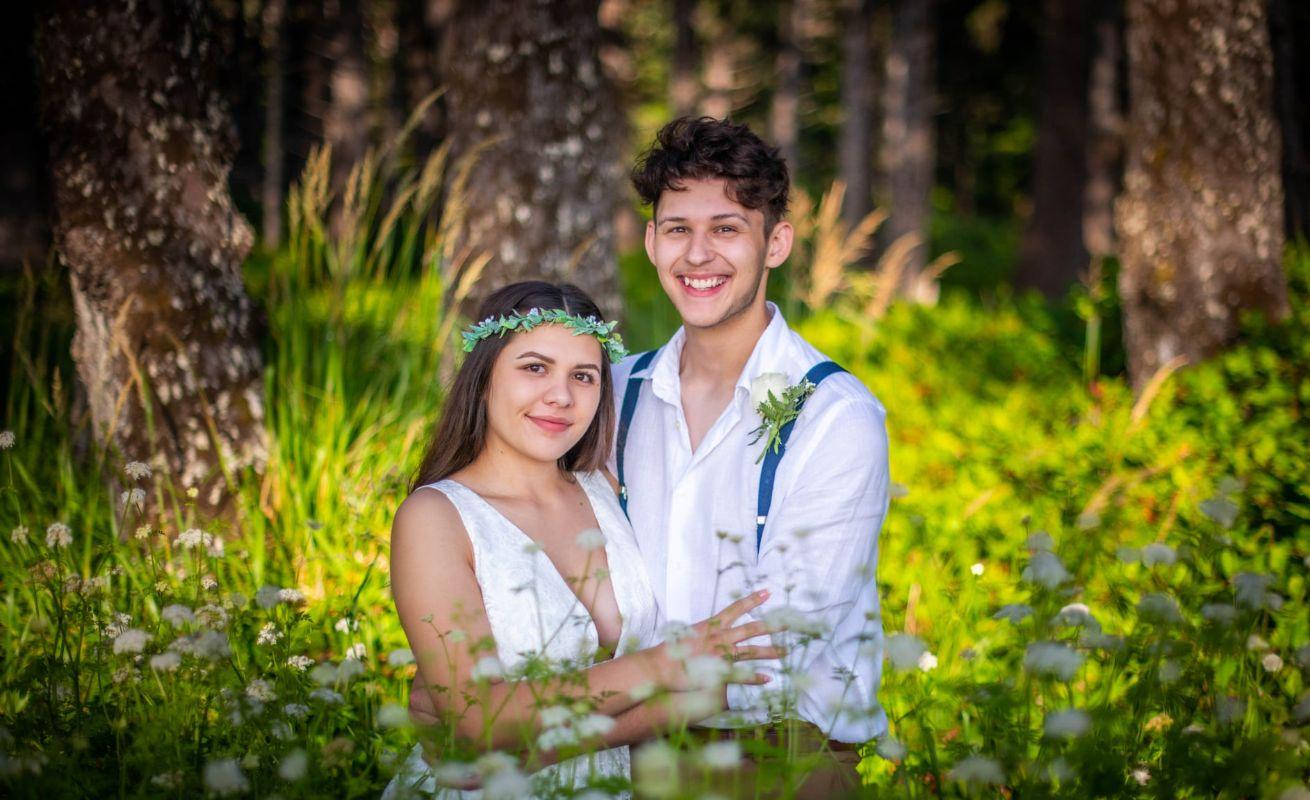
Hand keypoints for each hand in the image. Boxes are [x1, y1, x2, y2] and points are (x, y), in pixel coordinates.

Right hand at [641, 589, 786, 690]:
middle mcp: (719, 638)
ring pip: (751, 650)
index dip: (752, 600)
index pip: (735, 609)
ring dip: (770, 651)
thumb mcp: (687, 634)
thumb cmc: (669, 651)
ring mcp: (720, 655)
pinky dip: (755, 677)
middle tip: (788, 622)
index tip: (767, 592)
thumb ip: (702, 633)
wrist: (658, 666)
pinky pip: (741, 675)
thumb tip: (709, 630)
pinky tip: (768, 679)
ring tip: (786, 652)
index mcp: (711, 626)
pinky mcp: (718, 672)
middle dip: (771, 625)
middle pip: (750, 629)